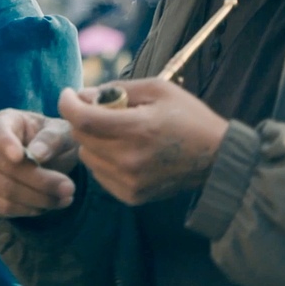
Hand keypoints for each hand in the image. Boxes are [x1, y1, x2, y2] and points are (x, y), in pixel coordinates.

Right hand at [0, 109, 79, 217]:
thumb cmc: (52, 140)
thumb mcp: (61, 132)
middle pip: (8, 169)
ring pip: (6, 191)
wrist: (45, 158)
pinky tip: (45, 206)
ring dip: (39, 199)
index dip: (7, 145)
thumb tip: (37, 154)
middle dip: (42, 182)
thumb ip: (51, 139)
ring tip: (64, 198)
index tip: (19, 156)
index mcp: (2, 121)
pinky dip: (27, 210)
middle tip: (69, 188)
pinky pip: (2, 207)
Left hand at [60, 78, 227, 205]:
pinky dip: (104, 160)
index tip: (69, 94)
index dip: (68, 103)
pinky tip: (124, 152)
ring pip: (87, 156)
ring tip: (117, 132)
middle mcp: (129, 158)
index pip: (82, 118)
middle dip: (83, 119)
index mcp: (137, 129)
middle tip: (100, 110)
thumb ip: (117, 90)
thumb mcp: (158, 89)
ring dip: (93, 141)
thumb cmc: (188, 117)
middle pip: (81, 136)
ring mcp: (129, 181)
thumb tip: (82, 96)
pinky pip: (99, 174)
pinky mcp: (131, 196)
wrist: (216, 159)